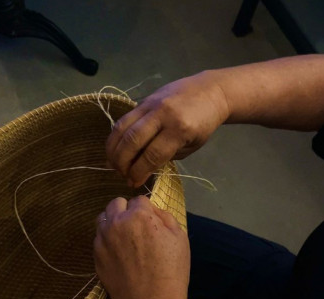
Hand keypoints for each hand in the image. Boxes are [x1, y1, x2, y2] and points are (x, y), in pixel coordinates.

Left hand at [93, 196, 189, 298]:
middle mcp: (116, 223)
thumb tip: (152, 211)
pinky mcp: (95, 255)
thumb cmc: (171, 272)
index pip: (139, 200)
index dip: (146, 210)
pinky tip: (119, 253)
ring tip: (125, 238)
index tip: (151, 222)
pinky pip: (99, 238)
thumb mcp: (180, 239)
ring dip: (113, 222)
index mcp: (139, 216)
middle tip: (136, 226)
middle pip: (116, 204)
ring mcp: (102, 239)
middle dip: (126, 210)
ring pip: (103, 219)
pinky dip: (107, 240)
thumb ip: (165, 217)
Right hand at [105, 72, 229, 186]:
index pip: (152, 155)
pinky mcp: (143, 100)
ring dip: (113, 149)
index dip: (139, 172)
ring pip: (122, 128)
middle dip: (123, 162)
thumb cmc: (204, 123)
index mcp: (180, 129)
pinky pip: (123, 120)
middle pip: (132, 141)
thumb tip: (141, 170)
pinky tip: (115, 148)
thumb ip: (166, 157)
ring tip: (113, 163)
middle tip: (121, 174)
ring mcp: (151, 105)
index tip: (133, 182)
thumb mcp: (191, 145)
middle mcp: (163, 115)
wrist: (210, 90)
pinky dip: (115, 136)